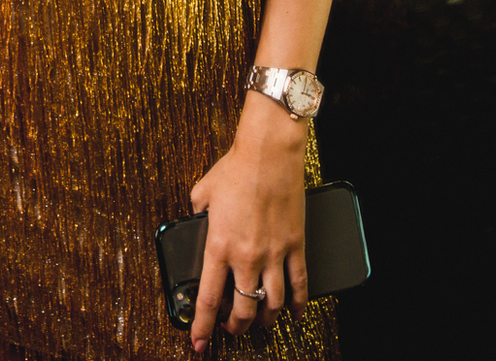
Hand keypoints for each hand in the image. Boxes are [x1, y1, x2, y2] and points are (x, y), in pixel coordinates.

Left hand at [186, 97, 307, 351]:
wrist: (268, 154)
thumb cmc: (236, 169)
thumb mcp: (203, 193)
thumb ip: (197, 214)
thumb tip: (196, 220)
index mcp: (218, 246)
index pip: (208, 301)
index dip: (202, 328)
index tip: (199, 344)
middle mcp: (246, 256)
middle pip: (242, 310)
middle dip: (235, 328)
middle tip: (232, 330)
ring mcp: (274, 254)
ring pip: (271, 304)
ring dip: (265, 320)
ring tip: (261, 324)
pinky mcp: (296, 245)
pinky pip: (300, 284)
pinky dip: (298, 304)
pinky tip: (294, 314)